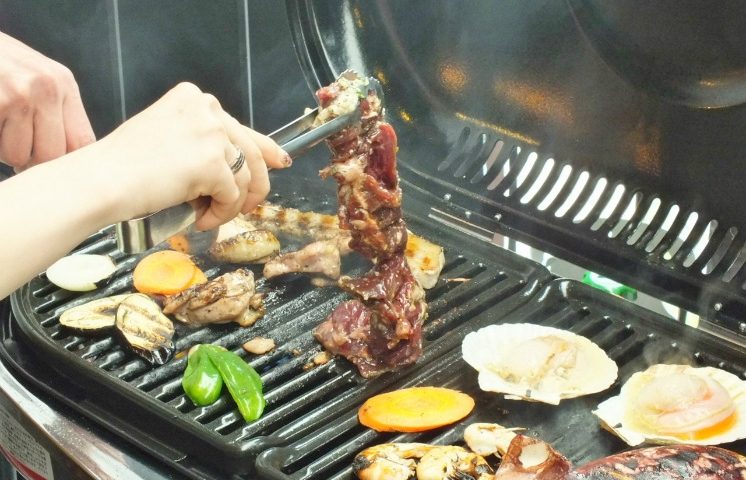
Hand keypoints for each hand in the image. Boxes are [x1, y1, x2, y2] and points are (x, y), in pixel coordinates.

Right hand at [0, 32, 94, 170]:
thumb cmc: (0, 64)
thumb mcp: (39, 77)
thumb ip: (58, 112)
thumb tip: (71, 160)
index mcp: (64, 84)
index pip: (83, 142)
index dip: (67, 164)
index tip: (53, 168)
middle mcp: (46, 88)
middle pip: (51, 156)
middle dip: (31, 162)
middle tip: (19, 151)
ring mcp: (18, 96)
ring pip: (17, 156)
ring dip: (4, 151)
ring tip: (1, 128)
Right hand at [94, 82, 290, 229]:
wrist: (103, 180)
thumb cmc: (123, 166)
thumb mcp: (168, 139)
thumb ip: (204, 143)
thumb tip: (239, 163)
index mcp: (194, 99)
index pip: (240, 127)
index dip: (263, 150)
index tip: (278, 162)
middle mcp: (207, 109)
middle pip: (251, 151)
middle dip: (256, 185)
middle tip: (251, 207)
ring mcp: (212, 134)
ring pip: (245, 178)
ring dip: (232, 204)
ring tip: (209, 216)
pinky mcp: (213, 163)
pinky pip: (233, 196)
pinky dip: (221, 214)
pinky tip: (201, 219)